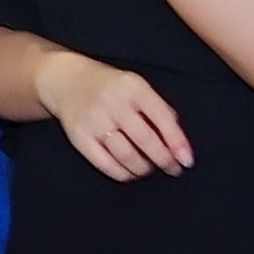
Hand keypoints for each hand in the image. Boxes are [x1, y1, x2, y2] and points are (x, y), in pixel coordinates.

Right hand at [35, 47, 191, 180]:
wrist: (66, 80)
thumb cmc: (111, 87)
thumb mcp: (136, 86)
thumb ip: (158, 109)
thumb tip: (179, 144)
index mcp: (133, 87)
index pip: (162, 118)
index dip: (177, 142)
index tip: (187, 161)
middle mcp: (113, 103)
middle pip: (145, 140)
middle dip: (163, 160)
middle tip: (172, 170)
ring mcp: (94, 121)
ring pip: (126, 155)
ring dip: (143, 168)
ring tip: (149, 169)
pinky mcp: (79, 137)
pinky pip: (106, 164)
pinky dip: (123, 174)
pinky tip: (130, 172)